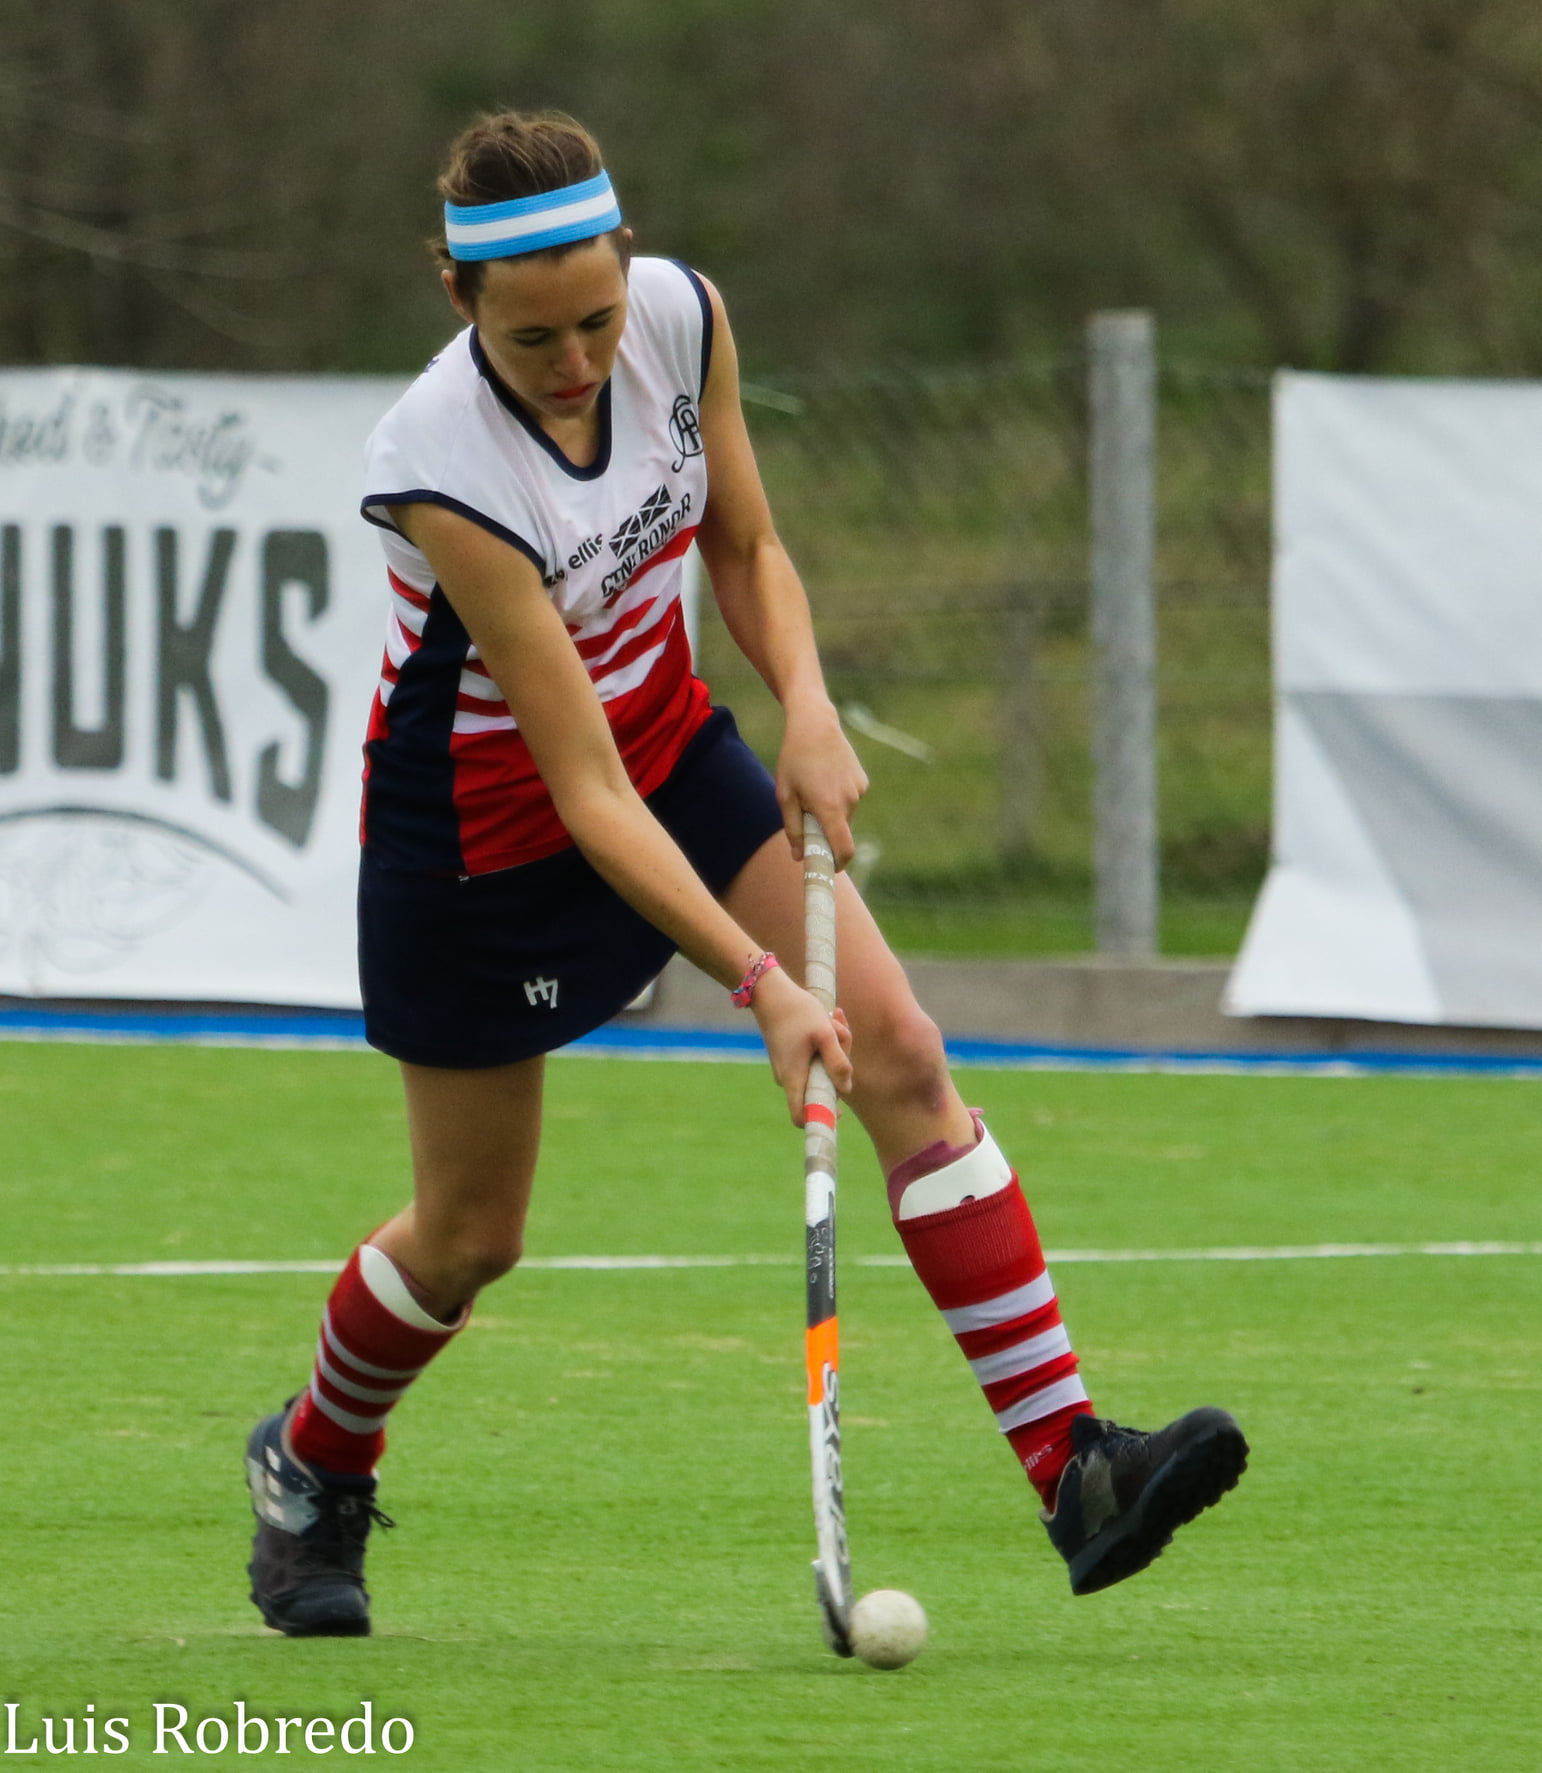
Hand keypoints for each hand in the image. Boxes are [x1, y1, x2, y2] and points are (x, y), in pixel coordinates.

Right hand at [750, 966, 853, 1125]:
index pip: (802, 1116)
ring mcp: (788, 1065)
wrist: (769, 990)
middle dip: (838, 1063)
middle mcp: (788, 1076)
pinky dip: (826, 1039)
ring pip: (821, 1065)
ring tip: (833, 1018)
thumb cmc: (797, 1011)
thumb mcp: (825, 1034)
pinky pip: (815, 1054)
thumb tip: (846, 1089)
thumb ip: (838, 1062)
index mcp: (793, 1077)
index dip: (820, 1119)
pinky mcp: (791, 1053)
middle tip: (840, 1034)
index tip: (839, 1112)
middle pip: (821, 1085)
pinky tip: (829, 1018)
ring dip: (835, 1045)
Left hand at [774, 697, 868, 867]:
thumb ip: (793, 829)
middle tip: (806, 819)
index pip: (843, 849)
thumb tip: (800, 857)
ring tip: (813, 789)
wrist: (815, 724)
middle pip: (841, 833)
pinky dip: (838, 800)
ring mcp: (859, 791)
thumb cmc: (794, 760)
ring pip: (845, 817)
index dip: (837, 864)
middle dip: (826, 834)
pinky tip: (824, 778)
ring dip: (831, 814)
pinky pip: (850, 801)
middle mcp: (850, 802)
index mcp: (829, 808)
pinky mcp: (862, 781)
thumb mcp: (785, 795)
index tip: (828, 868)